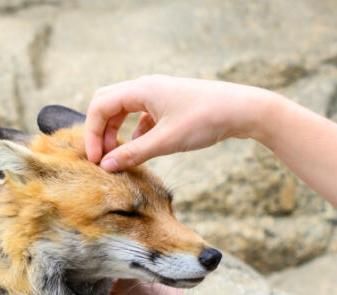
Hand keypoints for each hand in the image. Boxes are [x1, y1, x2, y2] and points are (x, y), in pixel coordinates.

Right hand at [83, 75, 275, 169]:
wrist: (244, 110)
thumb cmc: (206, 119)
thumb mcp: (166, 141)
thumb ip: (133, 154)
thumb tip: (107, 166)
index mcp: (141, 89)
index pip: (100, 106)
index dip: (92, 133)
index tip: (96, 160)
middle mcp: (146, 87)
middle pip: (107, 103)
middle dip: (99, 129)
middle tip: (101, 156)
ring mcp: (158, 94)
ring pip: (123, 109)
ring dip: (114, 131)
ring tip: (116, 155)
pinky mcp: (169, 103)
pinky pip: (140, 115)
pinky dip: (133, 131)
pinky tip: (138, 148)